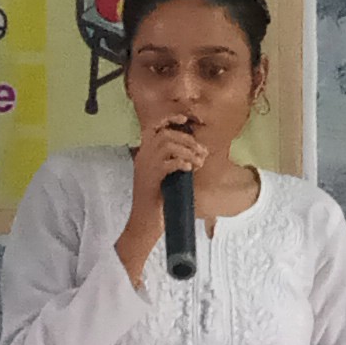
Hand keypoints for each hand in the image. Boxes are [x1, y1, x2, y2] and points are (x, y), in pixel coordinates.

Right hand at [112, 123, 208, 281]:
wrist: (144, 225)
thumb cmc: (158, 204)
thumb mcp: (166, 179)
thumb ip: (175, 164)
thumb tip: (197, 155)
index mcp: (144, 156)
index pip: (154, 129)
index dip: (169, 120)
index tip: (185, 119)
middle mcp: (143, 158)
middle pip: (165, 135)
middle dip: (188, 140)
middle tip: (202, 152)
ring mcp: (145, 168)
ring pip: (167, 146)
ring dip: (188, 151)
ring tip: (199, 163)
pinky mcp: (150, 180)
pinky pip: (167, 163)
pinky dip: (181, 163)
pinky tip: (189, 169)